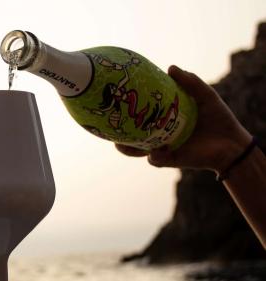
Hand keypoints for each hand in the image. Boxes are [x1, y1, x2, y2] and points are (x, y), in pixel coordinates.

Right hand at [116, 65, 251, 172]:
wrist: (233, 143)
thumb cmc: (218, 118)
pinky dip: (154, 156)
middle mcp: (160, 133)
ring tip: (120, 143)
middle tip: (109, 124)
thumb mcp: (204, 96)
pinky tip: (155, 150)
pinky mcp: (171, 160)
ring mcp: (163, 148)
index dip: (127, 109)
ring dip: (128, 148)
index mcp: (164, 118)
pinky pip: (156, 160)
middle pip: (132, 133)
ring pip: (138, 150)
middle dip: (118, 131)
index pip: (141, 114)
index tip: (116, 100)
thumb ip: (189, 82)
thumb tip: (169, 67)